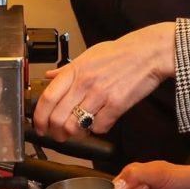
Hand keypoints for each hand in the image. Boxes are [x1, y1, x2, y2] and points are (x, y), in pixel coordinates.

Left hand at [32, 23, 175, 139]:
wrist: (150, 53)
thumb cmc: (121, 53)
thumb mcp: (89, 54)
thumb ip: (68, 69)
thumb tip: (50, 76)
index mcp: (75, 70)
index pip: (47, 98)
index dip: (39, 117)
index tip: (40, 126)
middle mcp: (85, 83)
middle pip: (58, 117)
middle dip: (55, 132)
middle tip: (58, 135)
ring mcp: (101, 95)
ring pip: (76, 126)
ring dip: (74, 134)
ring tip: (78, 132)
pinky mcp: (117, 105)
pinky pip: (99, 127)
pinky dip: (98, 130)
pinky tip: (101, 122)